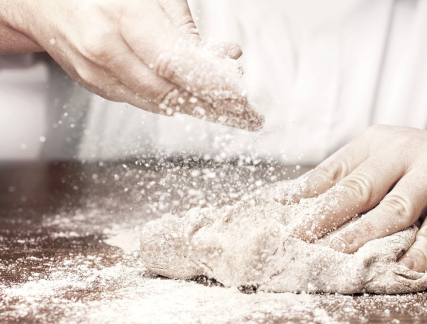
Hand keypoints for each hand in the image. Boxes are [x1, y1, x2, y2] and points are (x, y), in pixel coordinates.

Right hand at [0, 0, 262, 130]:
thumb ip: (185, 29)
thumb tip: (225, 59)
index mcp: (123, 17)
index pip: (178, 65)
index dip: (213, 87)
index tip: (243, 102)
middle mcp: (105, 48)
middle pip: (169, 92)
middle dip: (213, 107)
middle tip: (247, 117)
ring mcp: (95, 71)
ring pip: (156, 102)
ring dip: (196, 109)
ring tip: (229, 113)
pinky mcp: (94, 84)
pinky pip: (140, 101)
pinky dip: (170, 104)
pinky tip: (193, 103)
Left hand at [290, 125, 426, 271]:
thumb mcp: (392, 156)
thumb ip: (357, 177)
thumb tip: (306, 205)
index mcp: (378, 143)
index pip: (332, 171)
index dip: (302, 196)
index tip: (274, 216)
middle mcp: (403, 153)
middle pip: (356, 189)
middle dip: (322, 218)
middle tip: (295, 241)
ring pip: (392, 209)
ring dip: (362, 236)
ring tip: (336, 256)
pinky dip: (420, 252)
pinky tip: (405, 271)